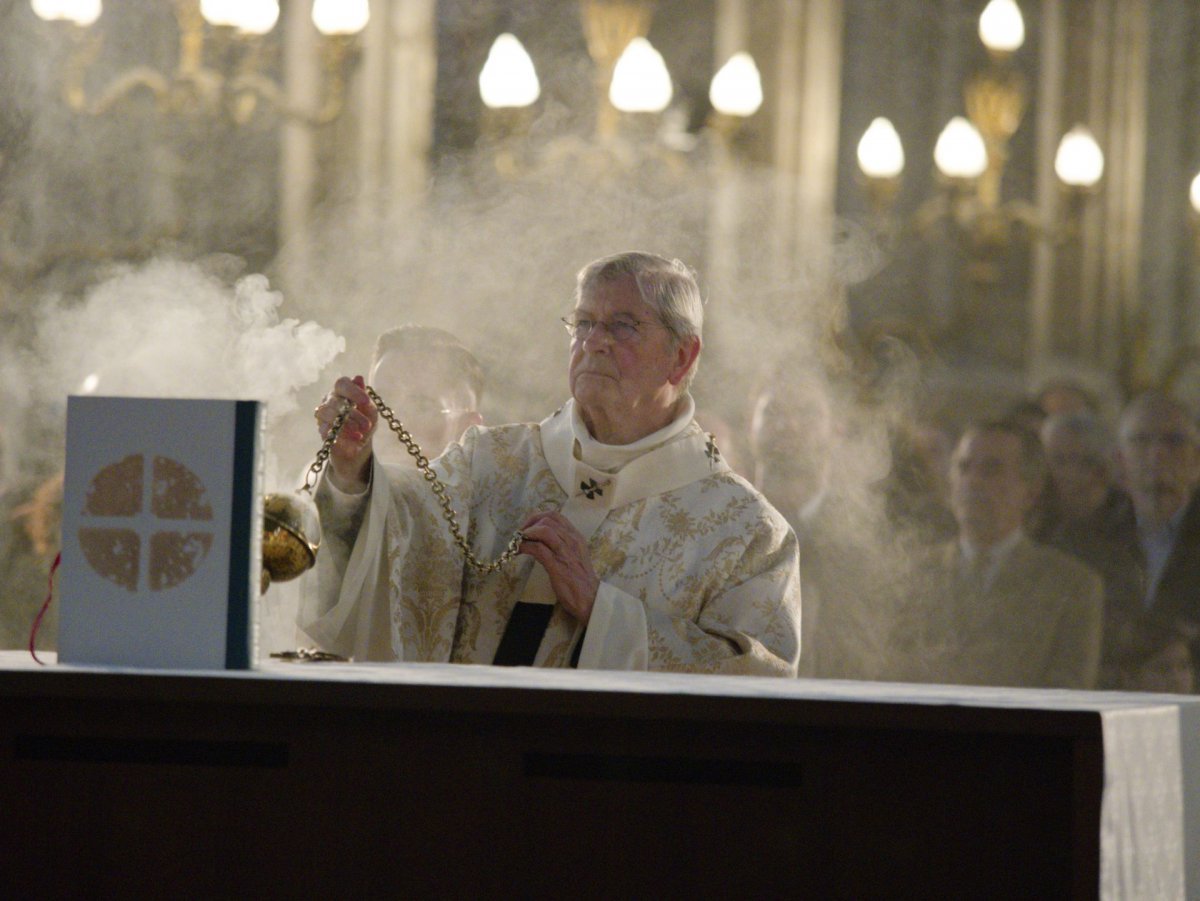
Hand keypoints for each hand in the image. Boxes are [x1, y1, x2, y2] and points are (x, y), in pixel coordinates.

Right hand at [314, 375, 377, 491]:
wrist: (359, 442)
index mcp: (343, 390)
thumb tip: (358, 378)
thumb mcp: (370, 410)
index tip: (366, 402)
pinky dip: (343, 435)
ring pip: (327, 413)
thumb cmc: (365, 420)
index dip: (353, 391)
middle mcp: (330, 399)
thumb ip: (364, 396)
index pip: (342, 383)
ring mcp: (323, 414)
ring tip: (361, 434)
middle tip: (367, 425)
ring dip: (346, 424)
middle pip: (335, 401)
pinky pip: (326, 429)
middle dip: (353, 414)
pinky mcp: (321, 429)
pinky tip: (356, 439)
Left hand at [518, 510, 599, 623]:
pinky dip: (524, 546)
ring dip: (526, 533)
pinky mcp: (556, 565)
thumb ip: (562, 545)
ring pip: (543, 530)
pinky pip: (538, 548)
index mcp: (576, 537)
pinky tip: (518, 552)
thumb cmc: (580, 580)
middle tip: (519, 536)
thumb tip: (542, 539)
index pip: (555, 515)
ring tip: (517, 543)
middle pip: (547, 519)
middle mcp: (572, 540)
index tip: (527, 527)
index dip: (537, 517)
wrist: (590, 599)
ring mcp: (564, 552)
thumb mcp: (574, 556)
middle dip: (529, 524)